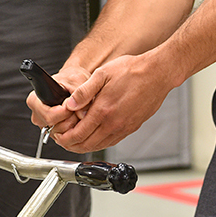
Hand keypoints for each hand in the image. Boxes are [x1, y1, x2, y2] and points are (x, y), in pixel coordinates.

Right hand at [26, 65, 90, 138]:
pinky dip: (73, 129)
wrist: (73, 81)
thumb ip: (81, 96)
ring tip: (78, 110)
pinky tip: (76, 117)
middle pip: (54, 127)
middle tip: (79, 108)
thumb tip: (82, 114)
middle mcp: (37, 114)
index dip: (65, 113)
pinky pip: (64, 136)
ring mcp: (44, 125)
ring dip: (73, 124)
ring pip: (60, 134)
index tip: (74, 105)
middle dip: (70, 119)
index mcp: (35, 100)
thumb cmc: (71, 79)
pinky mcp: (52, 131)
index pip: (49, 116)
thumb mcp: (77, 81)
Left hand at [49, 54, 173, 153]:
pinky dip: (99, 143)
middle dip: (71, 145)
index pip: (78, 133)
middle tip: (62, 139)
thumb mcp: (102, 74)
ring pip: (99, 146)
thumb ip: (84, 91)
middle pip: (86, 144)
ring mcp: (124, 127)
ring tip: (74, 139)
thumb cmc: (133, 70)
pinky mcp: (132, 128)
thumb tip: (70, 104)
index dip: (64, 137)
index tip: (57, 135)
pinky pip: (111, 142)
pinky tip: (94, 137)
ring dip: (84, 146)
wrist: (157, 73)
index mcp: (104, 110)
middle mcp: (114, 123)